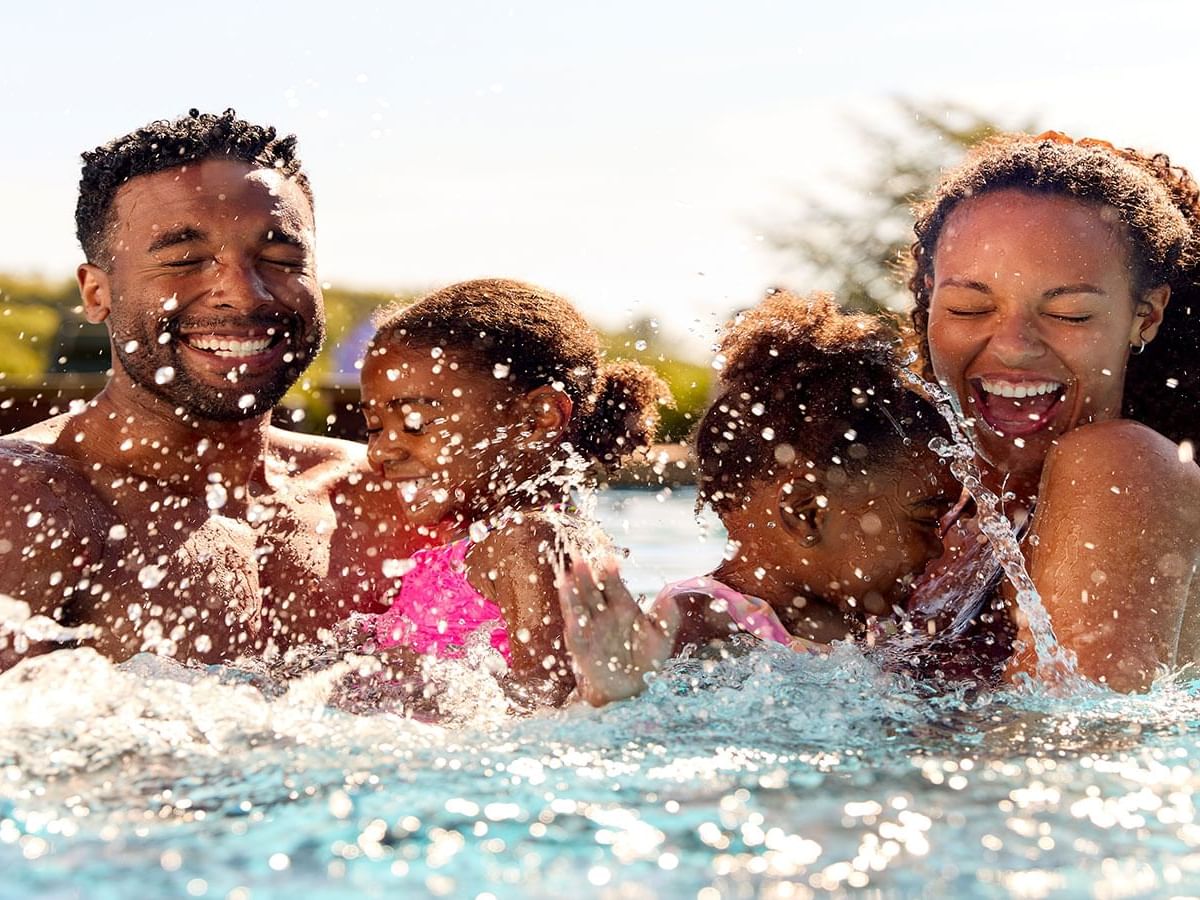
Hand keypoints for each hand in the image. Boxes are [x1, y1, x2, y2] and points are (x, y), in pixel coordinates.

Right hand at [557, 557, 679, 705]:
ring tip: (567, 578)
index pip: (613, 584)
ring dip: (573, 594)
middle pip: (592, 590)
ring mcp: (590, 629)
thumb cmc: (647, 658)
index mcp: (622, 605)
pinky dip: (573, 624)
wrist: (632, 687)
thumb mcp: (661, 638)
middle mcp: (603, 613)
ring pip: (579, 607)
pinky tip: (571, 615)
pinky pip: (576, 634)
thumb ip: (666, 619)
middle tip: (581, 560)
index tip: (610, 560)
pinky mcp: (582, 647)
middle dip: (585, 576)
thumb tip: (670, 598)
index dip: (611, 572)